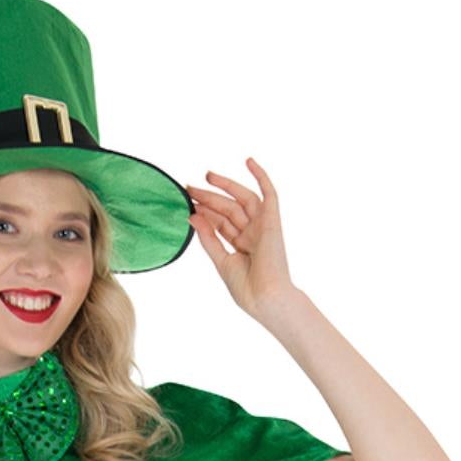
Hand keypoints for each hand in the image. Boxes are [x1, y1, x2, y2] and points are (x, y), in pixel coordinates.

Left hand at [186, 158, 298, 318]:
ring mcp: (263, 227)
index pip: (220, 223)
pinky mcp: (273, 221)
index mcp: (241, 247)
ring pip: (242, 200)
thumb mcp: (221, 261)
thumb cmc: (247, 289)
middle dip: (209, 198)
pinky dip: (261, 176)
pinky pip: (269, 194)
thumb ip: (208, 238)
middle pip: (228, 210)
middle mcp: (252, 234)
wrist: (266, 298)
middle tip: (190, 188)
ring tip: (207, 176)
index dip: (205, 212)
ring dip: (226, 186)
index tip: (187, 203)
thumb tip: (192, 216)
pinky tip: (248, 161)